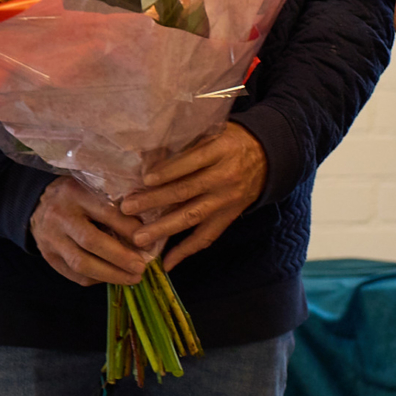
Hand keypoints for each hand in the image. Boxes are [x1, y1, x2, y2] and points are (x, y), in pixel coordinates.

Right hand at [31, 176, 150, 285]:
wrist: (38, 202)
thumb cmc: (79, 195)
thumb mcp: (95, 187)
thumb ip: (117, 202)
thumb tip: (148, 229)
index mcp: (76, 193)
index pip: (106, 212)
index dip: (129, 229)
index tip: (149, 242)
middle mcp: (60, 216)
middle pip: (91, 241)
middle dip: (120, 257)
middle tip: (141, 267)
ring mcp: (50, 238)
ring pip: (80, 262)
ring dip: (110, 274)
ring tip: (133, 278)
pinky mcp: (47, 256)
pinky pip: (72, 273)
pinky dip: (95, 278)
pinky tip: (113, 277)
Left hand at [120, 123, 268, 271]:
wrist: (267, 156)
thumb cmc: (230, 141)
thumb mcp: (213, 132)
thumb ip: (186, 143)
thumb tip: (145, 155)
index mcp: (222, 150)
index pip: (193, 161)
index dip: (169, 171)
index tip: (145, 179)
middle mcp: (226, 177)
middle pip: (187, 190)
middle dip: (155, 200)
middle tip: (128, 208)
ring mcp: (227, 200)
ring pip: (193, 216)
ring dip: (164, 228)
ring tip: (139, 238)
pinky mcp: (229, 217)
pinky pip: (207, 236)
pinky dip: (186, 250)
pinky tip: (166, 262)